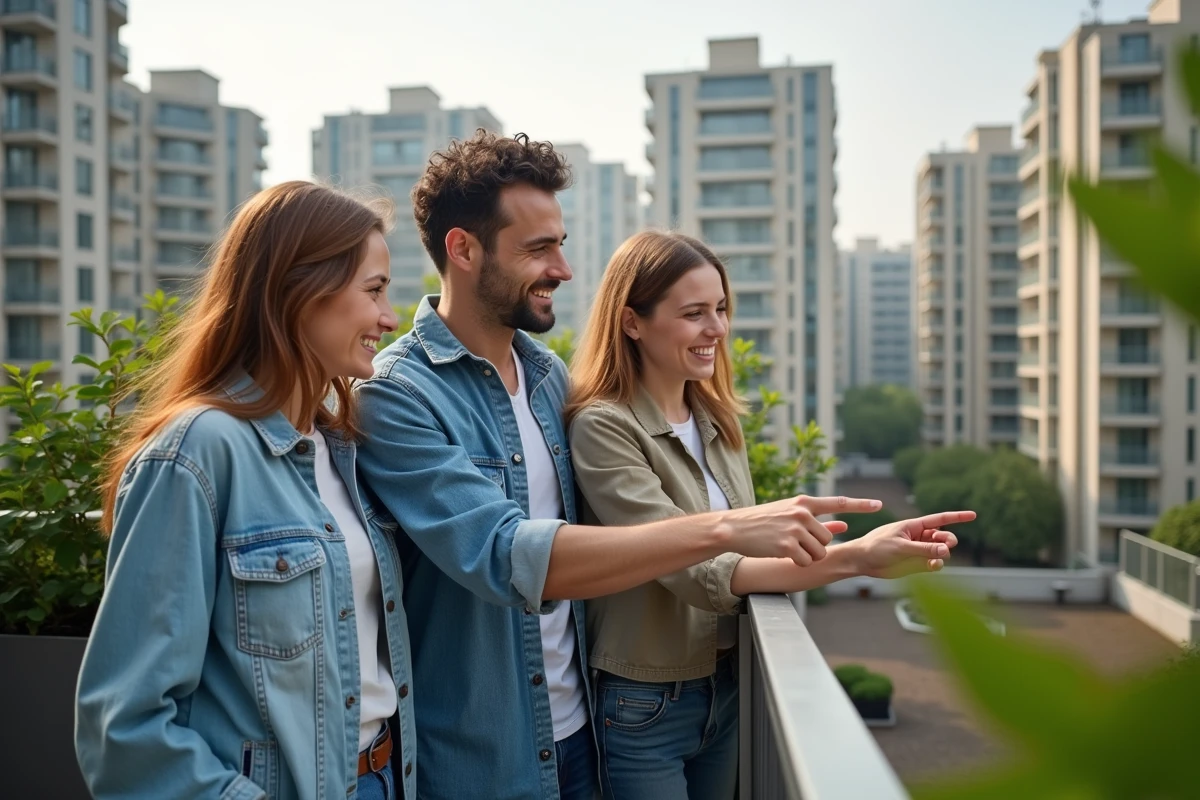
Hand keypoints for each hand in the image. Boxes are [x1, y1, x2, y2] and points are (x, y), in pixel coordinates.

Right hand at [722, 495, 881, 567]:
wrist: (734, 527)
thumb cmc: (762, 521)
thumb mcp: (789, 514)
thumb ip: (819, 520)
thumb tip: (844, 525)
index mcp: (804, 502)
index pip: (838, 502)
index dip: (861, 505)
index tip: (879, 505)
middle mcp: (802, 513)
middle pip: (827, 539)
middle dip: (816, 546)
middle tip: (797, 544)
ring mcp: (795, 529)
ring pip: (819, 552)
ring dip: (808, 556)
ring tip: (788, 548)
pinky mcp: (787, 545)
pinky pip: (806, 561)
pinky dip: (797, 563)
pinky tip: (783, 555)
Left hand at [843, 510, 975, 578]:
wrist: (862, 561)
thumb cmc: (877, 546)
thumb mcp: (901, 546)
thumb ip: (924, 549)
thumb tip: (946, 549)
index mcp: (915, 526)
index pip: (940, 519)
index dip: (957, 517)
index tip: (973, 515)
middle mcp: (920, 537)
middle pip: (944, 537)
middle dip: (948, 540)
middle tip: (946, 545)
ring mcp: (919, 551)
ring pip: (941, 552)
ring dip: (942, 555)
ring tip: (936, 560)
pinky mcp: (917, 565)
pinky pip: (934, 564)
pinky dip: (937, 565)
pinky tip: (934, 566)